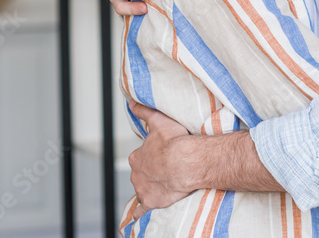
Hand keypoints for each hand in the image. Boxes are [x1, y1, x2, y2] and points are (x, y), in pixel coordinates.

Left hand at [127, 101, 192, 217]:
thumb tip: (131, 103)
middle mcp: (137, 174)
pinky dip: (140, 212)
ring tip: (161, 187)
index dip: (150, 157)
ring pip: (142, 190)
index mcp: (137, 156)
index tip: (160, 156)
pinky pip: (142, 210)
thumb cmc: (175, 141)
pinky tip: (139, 215)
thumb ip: (144, 111)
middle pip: (140, 174)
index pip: (140, 157)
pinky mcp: (151, 202)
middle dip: (149, 173)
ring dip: (148, 189)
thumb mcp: (158, 120)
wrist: (186, 162)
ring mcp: (143, 189)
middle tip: (164, 171)